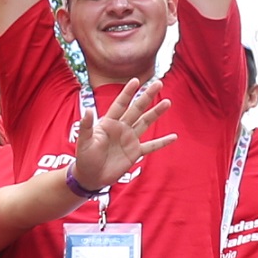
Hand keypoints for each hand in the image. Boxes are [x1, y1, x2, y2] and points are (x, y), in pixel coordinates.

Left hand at [67, 75, 171, 193]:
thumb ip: (86, 126)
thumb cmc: (84, 158)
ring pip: (145, 123)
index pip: (120, 104)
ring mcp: (129, 139)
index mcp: (109, 123)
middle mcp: (121, 128)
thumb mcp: (84, 141)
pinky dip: (162, 142)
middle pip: (137, 109)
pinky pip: (151, 146)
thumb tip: (88, 110)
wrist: (90, 177)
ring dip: (156, 113)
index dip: (127, 92)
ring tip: (167, 102)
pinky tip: (174, 137)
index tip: (136, 80)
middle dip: (147, 96)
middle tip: (159, 83)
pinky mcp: (135, 152)